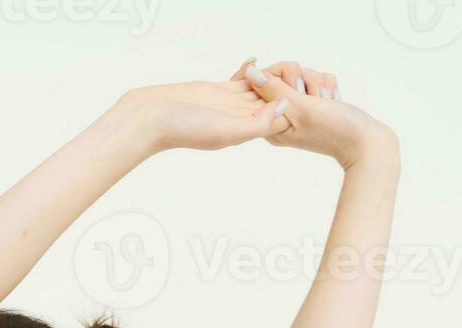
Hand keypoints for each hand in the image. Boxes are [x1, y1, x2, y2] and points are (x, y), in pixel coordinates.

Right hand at [116, 76, 289, 153]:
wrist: (154, 117)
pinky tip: (255, 60)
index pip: (280, 120)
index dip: (295, 107)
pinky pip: (242, 79)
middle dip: (287, 90)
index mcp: (247, 132)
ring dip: (272, 78)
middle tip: (302, 74)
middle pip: (274, 103)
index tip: (307, 94)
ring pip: (260, 89)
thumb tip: (285, 107)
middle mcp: (242, 118)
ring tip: (285, 65)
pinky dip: (251, 70)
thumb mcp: (227, 131)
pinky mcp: (219, 89)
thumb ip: (258, 123)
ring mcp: (231, 103)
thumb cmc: (186, 129)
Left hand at [234, 58, 396, 169]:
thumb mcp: (301, 108)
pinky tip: (334, 101)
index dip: (278, 76)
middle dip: (305, 79)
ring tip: (328, 102)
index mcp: (271, 121)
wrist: (367, 144)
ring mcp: (300, 109)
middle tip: (316, 98)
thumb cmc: (334, 131)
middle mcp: (283, 115)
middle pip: (283, 75)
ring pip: (303, 74)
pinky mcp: (316, 103)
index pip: (259, 84)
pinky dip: (328, 86)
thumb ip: (275, 89)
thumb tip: (249, 73)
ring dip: (319, 83)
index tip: (297, 86)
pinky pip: (317, 79)